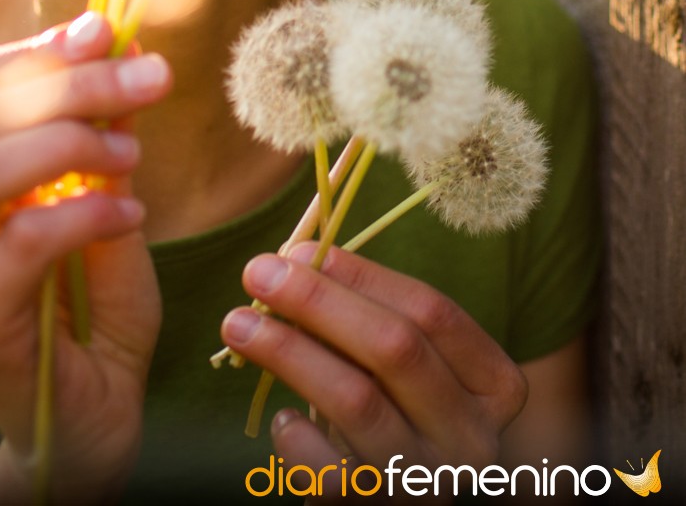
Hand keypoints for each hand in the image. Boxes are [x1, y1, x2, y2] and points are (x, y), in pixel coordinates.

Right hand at [0, 12, 171, 503]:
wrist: (90, 417)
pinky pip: (19, 240)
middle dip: (73, 86)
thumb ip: (100, 127)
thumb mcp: (101, 193)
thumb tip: (120, 40)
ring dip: (69, 143)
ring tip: (131, 156)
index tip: (108, 33)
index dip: (38, 48)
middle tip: (150, 80)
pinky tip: (129, 213)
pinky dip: (84, 212)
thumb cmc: (90, 303)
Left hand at [220, 244, 527, 498]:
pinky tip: (281, 417)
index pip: (431, 310)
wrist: (395, 504)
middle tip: (258, 271)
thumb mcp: (396, 364)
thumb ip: (361, 311)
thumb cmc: (393, 411)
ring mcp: (429, 482)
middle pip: (395, 348)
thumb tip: (294, 257)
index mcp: (492, 385)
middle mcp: (472, 437)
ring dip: (289, 352)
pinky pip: (329, 472)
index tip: (303, 249)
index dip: (363, 275)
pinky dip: (296, 437)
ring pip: (357, 401)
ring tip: (238, 324)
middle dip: (318, 301)